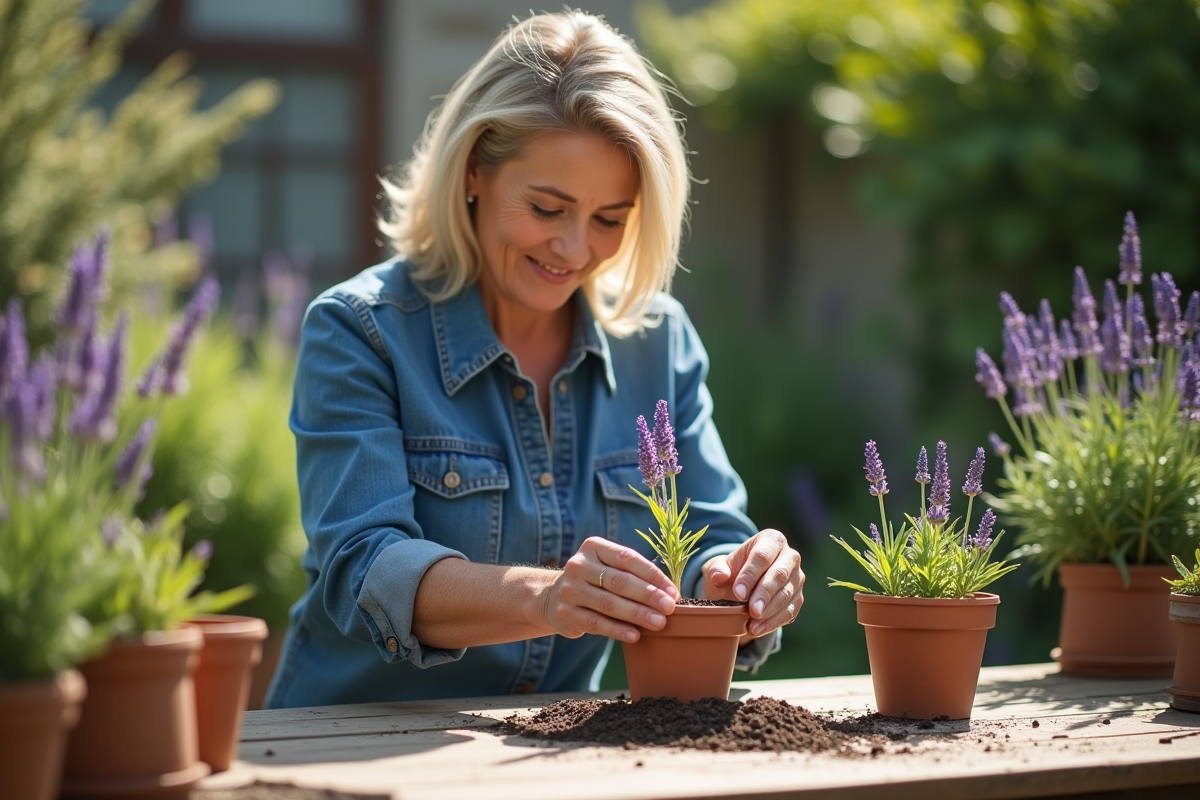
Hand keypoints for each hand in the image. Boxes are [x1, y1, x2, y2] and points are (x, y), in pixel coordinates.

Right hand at [539, 536, 677, 642]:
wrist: (552, 598)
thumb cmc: (594, 582)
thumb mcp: (607, 568)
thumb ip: (633, 576)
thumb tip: (669, 594)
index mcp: (593, 547)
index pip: (627, 558)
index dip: (652, 575)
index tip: (672, 591)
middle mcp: (579, 565)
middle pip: (619, 581)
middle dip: (648, 595)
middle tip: (669, 607)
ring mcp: (570, 590)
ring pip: (609, 603)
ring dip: (637, 614)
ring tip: (658, 622)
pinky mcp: (566, 614)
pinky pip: (596, 623)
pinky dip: (618, 630)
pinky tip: (635, 635)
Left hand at [701, 529, 803, 637]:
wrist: (740, 589)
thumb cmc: (730, 573)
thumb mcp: (716, 568)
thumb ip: (716, 570)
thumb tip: (720, 575)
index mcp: (770, 540)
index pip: (762, 556)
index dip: (750, 575)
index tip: (738, 593)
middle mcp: (789, 555)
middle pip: (779, 574)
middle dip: (764, 594)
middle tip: (752, 611)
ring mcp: (797, 577)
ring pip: (787, 594)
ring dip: (770, 611)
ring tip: (752, 625)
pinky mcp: (798, 597)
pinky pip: (790, 611)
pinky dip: (774, 622)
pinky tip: (758, 629)